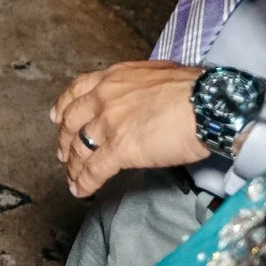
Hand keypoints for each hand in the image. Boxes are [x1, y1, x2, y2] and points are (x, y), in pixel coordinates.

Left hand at [51, 61, 203, 196]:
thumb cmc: (194, 89)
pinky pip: (94, 169)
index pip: (76, 91)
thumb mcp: (156, 75)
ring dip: (73, 166)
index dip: (63, 107)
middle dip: (65, 140)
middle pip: (72, 122)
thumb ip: (138, 86)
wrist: (208, 104)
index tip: (56, 118)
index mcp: (113, 78)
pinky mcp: (121, 150)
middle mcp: (104, 99)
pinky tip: (80, 191)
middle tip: (63, 153)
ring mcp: (109, 124)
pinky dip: (84, 182)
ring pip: (80, 148)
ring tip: (71, 177)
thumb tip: (142, 96)